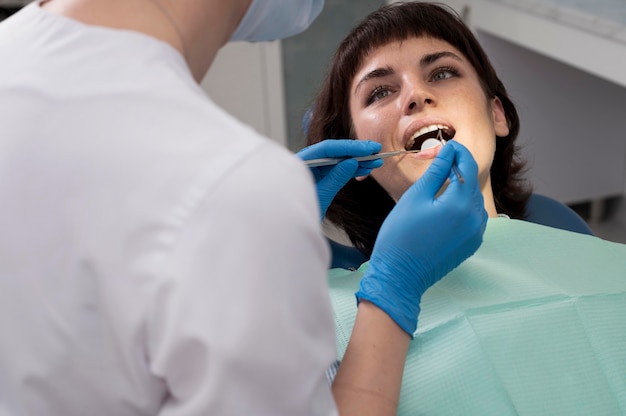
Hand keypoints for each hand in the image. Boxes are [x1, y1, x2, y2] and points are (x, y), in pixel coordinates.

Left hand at [297, 139, 382, 218]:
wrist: (294, 226)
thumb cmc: (299, 212)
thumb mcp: (321, 196)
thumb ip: (336, 178)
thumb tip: (352, 162)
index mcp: (302, 162)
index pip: (327, 149)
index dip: (349, 147)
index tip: (367, 148)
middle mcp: (307, 162)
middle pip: (334, 151)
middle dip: (356, 152)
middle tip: (376, 150)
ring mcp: (314, 169)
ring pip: (339, 160)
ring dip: (358, 161)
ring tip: (375, 162)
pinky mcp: (321, 176)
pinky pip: (338, 169)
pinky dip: (352, 170)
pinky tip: (366, 169)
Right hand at [356, 141, 486, 335]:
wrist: (400, 275)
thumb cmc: (401, 235)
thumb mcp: (415, 197)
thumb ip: (436, 171)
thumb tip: (448, 151)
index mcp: (461, 203)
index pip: (466, 166)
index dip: (457, 151)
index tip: (445, 145)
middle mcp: (475, 217)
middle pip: (471, 182)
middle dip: (456, 169)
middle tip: (435, 163)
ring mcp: (475, 232)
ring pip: (472, 199)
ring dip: (458, 188)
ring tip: (437, 185)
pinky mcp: (471, 243)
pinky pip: (471, 216)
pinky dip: (460, 206)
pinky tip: (442, 207)